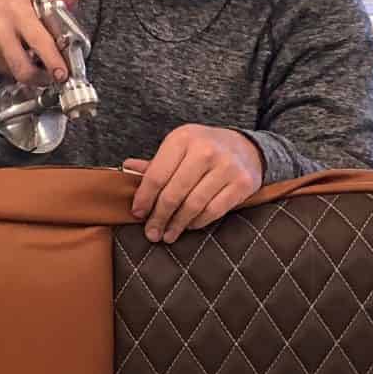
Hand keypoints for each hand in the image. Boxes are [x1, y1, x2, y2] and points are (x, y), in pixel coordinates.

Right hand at [0, 0, 78, 84]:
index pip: (39, 42)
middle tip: (51, 75)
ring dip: (26, 69)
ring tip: (28, 54)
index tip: (63, 73)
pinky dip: (11, 65)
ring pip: (14, 72)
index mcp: (17, 11)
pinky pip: (1, 70)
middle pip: (23, 69)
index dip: (53, 61)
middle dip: (41, 78)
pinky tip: (11, 51)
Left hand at [125, 125, 261, 242]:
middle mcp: (206, 150)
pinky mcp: (242, 183)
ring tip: (168, 234)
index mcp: (183, 138)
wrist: (246, 147)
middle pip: (174, 193)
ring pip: (193, 205)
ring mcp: (227, 166)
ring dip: (177, 224)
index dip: (144, 199)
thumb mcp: (179, 148)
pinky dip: (198, 222)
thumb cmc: (203, 150)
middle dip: (159, 217)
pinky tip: (189, 226)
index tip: (138, 214)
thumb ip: (155, 164)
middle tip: (151, 233)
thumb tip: (126, 170)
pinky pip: (213, 211)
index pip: (156, 175)